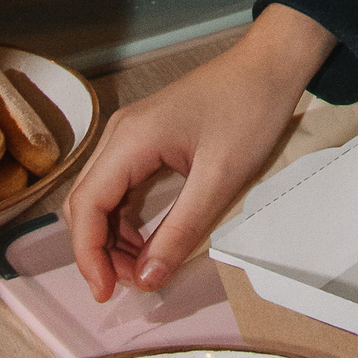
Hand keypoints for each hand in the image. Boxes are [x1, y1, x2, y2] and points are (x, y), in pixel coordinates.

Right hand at [61, 7, 332, 296]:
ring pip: (100, 196)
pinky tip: (147, 240)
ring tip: (143, 268)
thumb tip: (147, 279)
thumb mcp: (220, 178)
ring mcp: (130, 133)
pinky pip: (119, 185)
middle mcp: (119, 135)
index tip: (107, 294)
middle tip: (133, 284)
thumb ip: (180, 231)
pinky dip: (125, 218)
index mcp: (130, 140)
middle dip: (99, 251)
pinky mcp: (145, 136)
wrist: (271, 63)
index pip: (86, 208)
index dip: (89, 257)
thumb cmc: (249, 111)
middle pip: (85, 204)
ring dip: (112, 237)